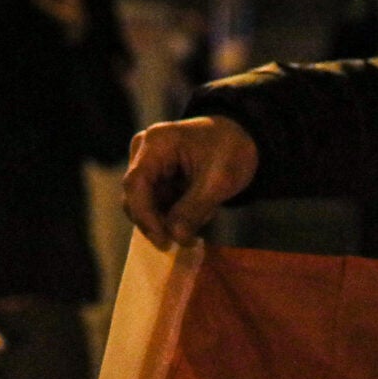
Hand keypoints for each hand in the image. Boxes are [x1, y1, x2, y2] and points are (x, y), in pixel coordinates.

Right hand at [124, 116, 258, 246]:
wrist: (241, 137)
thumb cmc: (231, 150)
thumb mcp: (219, 181)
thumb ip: (194, 209)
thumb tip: (175, 237)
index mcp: (156, 143)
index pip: (136, 184)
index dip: (145, 216)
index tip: (163, 241)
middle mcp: (143, 151)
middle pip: (136, 197)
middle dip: (158, 222)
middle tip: (185, 240)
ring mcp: (147, 163)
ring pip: (147, 204)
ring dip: (171, 219)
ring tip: (204, 213)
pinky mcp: (155, 176)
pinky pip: (157, 203)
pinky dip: (176, 213)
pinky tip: (200, 209)